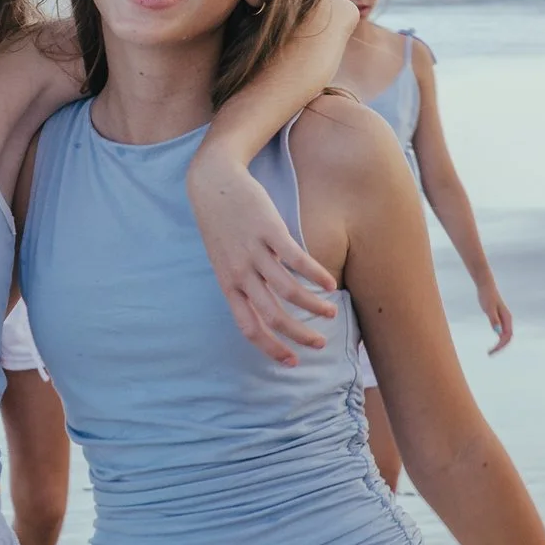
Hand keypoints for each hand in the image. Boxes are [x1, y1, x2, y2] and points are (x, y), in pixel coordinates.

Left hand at [188, 148, 338, 367]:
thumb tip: (264, 305)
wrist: (213, 183)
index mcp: (228, 284)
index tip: (292, 361)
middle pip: (272, 316)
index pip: (249, 327)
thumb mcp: (224, 259)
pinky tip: (331, 283)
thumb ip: (242, 282)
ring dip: (313, 307)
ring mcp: (254, 252)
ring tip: (331, 313)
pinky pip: (296, 260)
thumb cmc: (221, 223)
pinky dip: (316, 275)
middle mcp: (240, 273)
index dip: (271, 348)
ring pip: (288, 291)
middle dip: (299, 335)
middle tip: (320, 344)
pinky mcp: (269, 230)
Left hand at [478, 280, 513, 354]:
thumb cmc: (487, 296)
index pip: (507, 336)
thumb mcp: (489, 308)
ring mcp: (504, 320)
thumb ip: (494, 320)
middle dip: (501, 347)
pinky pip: (501, 332)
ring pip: (505, 336)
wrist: (485, 287)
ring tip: (491, 352)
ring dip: (500, 345)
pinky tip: (493, 344)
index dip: (501, 345)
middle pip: (508, 338)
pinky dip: (498, 340)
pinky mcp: (499, 318)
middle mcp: (508, 320)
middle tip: (490, 354)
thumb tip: (498, 332)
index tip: (492, 351)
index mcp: (507, 318)